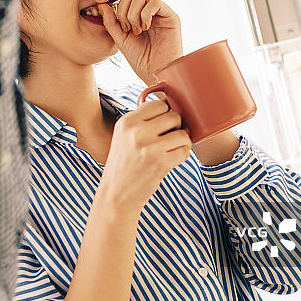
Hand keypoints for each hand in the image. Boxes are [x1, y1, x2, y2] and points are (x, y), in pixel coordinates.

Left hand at [96, 0, 182, 84]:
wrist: (155, 74)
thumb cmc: (140, 59)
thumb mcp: (119, 39)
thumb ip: (111, 21)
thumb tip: (101, 3)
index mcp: (136, 10)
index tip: (99, 1)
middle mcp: (149, 8)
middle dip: (122, 7)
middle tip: (125, 28)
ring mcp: (161, 11)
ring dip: (132, 13)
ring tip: (135, 30)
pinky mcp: (171, 16)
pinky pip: (154, 2)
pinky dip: (144, 15)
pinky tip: (145, 28)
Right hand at [96, 100, 191, 218]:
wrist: (115, 195)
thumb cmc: (124, 165)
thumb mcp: (124, 137)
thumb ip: (143, 122)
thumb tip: (173, 110)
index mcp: (127, 122)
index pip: (159, 104)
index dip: (166, 115)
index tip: (163, 127)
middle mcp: (136, 132)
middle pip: (174, 117)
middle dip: (176, 128)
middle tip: (168, 140)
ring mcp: (148, 147)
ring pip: (183, 134)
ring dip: (182, 143)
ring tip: (172, 150)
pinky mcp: (160, 163)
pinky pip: (184, 151)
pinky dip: (182, 156)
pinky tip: (171, 161)